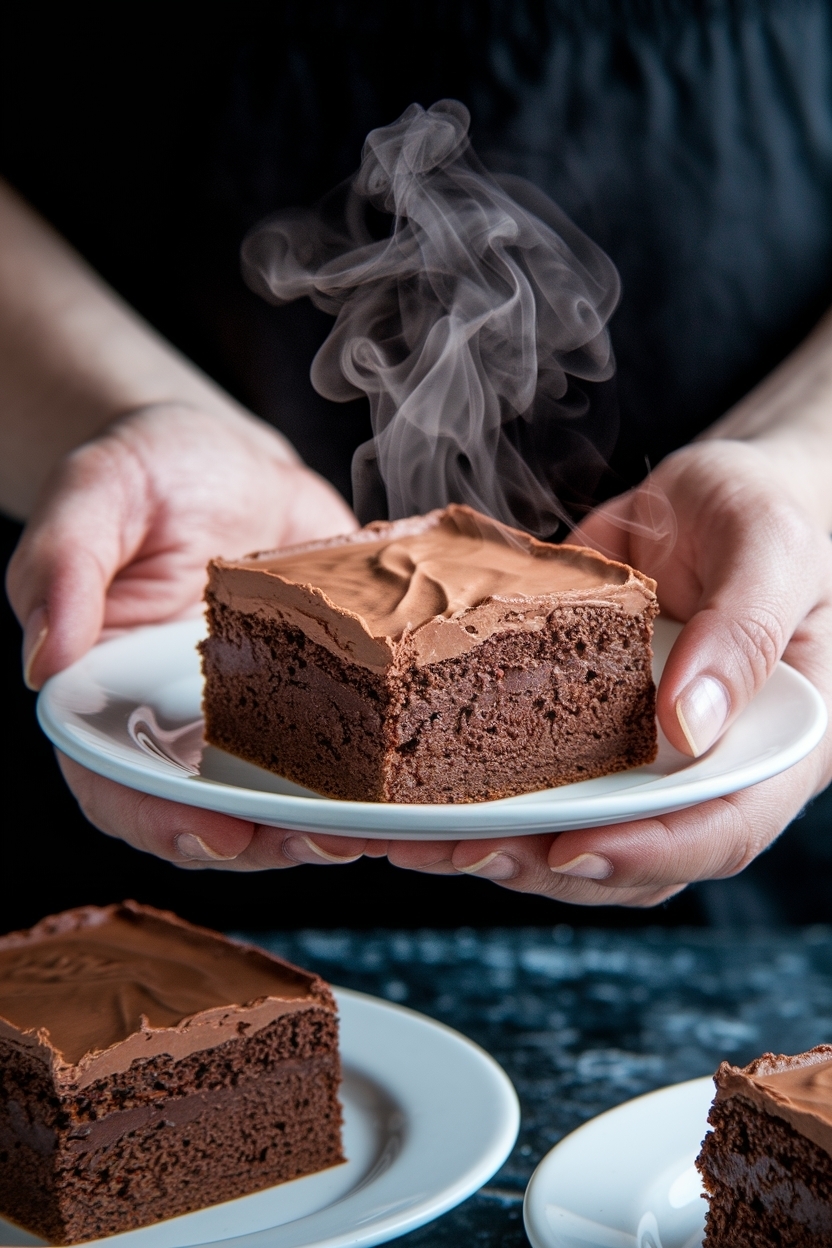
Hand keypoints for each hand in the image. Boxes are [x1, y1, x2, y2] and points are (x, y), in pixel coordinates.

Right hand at [7, 400, 377, 868]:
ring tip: (381, 824)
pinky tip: (419, 765)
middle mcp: (185, 727)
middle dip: (271, 839)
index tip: (219, 835)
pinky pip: (353, 742)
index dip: (165, 823)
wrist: (232, 457)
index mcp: (110, 698)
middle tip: (326, 840)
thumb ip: (62, 568)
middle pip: (218, 811)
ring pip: (291, 794)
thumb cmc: (148, 472)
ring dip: (335, 819)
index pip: (121, 787)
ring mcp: (260, 719)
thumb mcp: (96, 494)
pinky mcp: (326, 696)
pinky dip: (383, 763)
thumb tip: (44, 660)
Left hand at [385, 440, 831, 905]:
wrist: (708, 494)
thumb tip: (687, 726)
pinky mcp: (575, 730)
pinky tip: (406, 789)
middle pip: (626, 850)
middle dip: (537, 858)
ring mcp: (632, 757)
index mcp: (768, 746)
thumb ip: (742, 633)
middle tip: (456, 848)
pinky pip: (525, 773)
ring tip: (410, 835)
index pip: (721, 829)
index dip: (648, 853)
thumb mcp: (770, 549)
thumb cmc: (764, 511)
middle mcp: (696, 770)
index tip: (573, 847)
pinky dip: (465, 789)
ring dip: (486, 841)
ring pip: (563, 829)